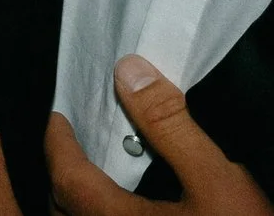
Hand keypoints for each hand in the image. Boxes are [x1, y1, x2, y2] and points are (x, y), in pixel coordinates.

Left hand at [47, 57, 273, 215]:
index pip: (67, 180)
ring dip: (79, 206)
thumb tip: (129, 73)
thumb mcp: (216, 176)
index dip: (57, 145)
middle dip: (63, 176)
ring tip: (98, 176)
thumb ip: (170, 124)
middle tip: (75, 143)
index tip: (58, 117)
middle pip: (64, 213)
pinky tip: (127, 208)